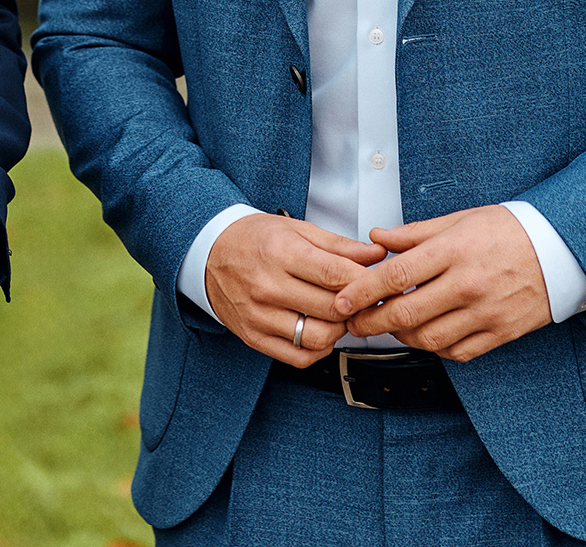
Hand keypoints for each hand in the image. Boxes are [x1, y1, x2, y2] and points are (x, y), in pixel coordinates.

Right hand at [203, 214, 385, 367]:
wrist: (207, 253)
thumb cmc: (253, 239)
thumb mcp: (295, 229)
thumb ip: (338, 245)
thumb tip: (375, 254)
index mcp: (280, 252)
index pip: (335, 274)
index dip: (365, 282)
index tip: (377, 282)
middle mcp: (268, 286)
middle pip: (332, 308)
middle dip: (357, 306)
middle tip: (363, 300)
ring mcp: (259, 315)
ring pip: (319, 337)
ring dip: (339, 330)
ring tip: (339, 315)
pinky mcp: (253, 337)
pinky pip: (298, 357)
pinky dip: (318, 349)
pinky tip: (320, 331)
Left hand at [331, 205, 551, 361]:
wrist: (562, 249)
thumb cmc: (510, 230)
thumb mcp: (460, 219)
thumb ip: (415, 233)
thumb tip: (377, 237)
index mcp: (454, 250)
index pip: (396, 275)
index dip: (361, 291)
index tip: (341, 300)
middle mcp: (468, 283)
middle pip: (406, 314)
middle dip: (371, 322)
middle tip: (354, 322)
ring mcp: (486, 312)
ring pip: (429, 339)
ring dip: (400, 337)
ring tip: (389, 326)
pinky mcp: (501, 333)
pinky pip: (457, 352)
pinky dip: (434, 348)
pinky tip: (425, 335)